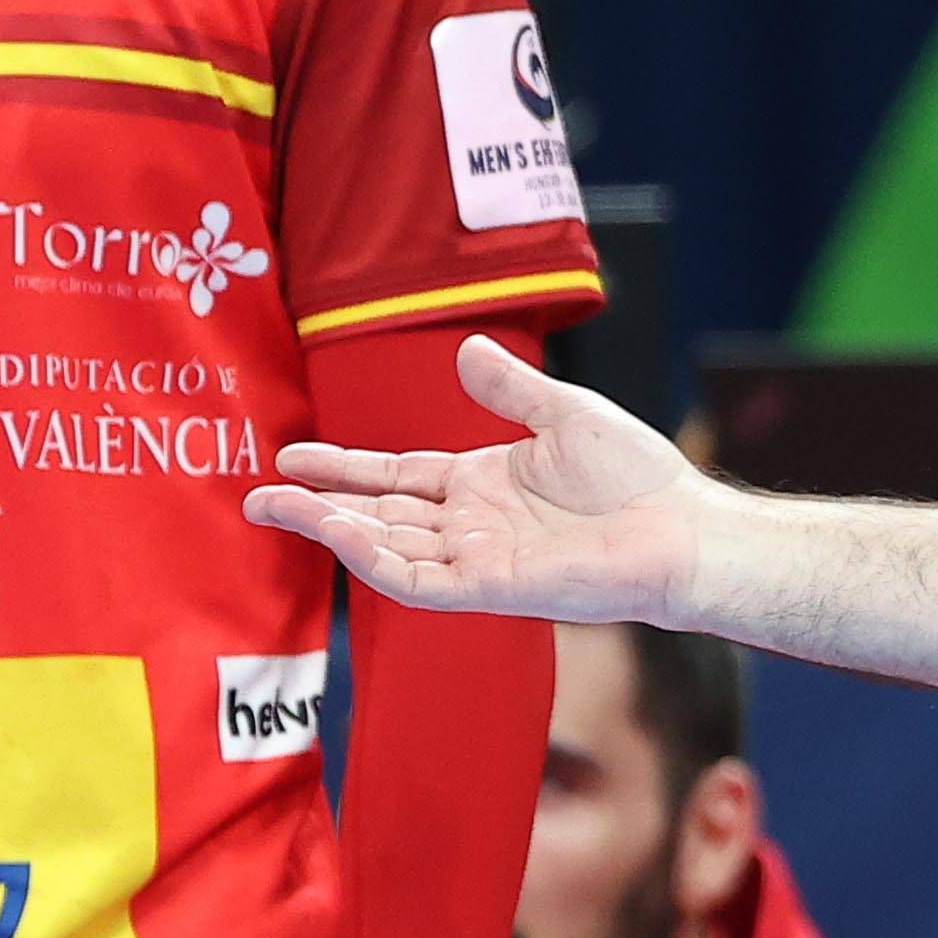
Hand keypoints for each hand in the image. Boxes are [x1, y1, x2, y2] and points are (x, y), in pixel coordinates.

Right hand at [247, 333, 704, 621]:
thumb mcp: (566, 415)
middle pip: (377, 514)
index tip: (291, 454)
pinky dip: (377, 561)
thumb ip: (511, 388)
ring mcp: (476, 558)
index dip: (344, 467)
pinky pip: (419, 581)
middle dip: (316, 505)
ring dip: (331, 529)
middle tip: (256, 494)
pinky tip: (342, 534)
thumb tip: (466, 348)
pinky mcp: (491, 589)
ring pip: (385, 548)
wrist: (681, 529)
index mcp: (482, 483)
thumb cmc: (638, 475)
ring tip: (276, 507)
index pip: (396, 476)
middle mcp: (470, 523)